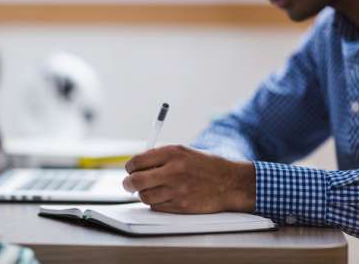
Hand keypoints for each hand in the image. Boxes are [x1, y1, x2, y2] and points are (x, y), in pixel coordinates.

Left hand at [123, 145, 255, 213]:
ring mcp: (177, 190)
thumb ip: (160, 157)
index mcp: (172, 153)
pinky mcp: (181, 206)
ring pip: (144, 196)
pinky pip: (157, 207)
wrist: (230, 183)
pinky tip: (165, 197)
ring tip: (152, 190)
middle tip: (129, 184)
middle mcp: (173, 170)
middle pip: (135, 181)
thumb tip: (136, 166)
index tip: (131, 170)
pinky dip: (156, 203)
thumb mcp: (183, 152)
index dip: (130, 167)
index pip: (137, 161)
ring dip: (144, 194)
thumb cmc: (205, 166)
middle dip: (128, 184)